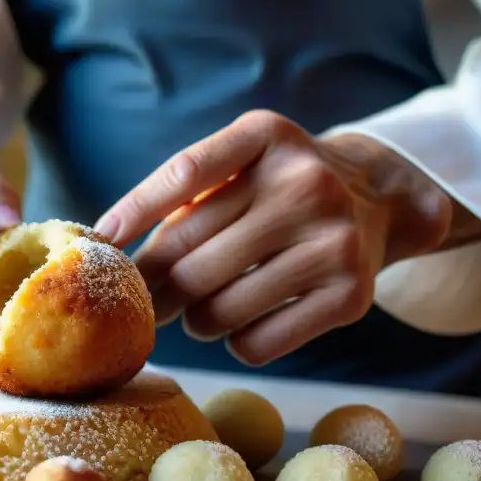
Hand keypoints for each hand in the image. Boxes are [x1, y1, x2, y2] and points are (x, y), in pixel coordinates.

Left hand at [94, 110, 458, 365]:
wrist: (380, 201)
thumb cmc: (278, 189)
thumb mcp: (242, 163)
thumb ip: (184, 194)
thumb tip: (110, 251)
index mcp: (267, 137)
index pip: (185, 172)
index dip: (134, 211)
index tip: (100, 244)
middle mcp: (305, 182)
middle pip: (190, 258)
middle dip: (153, 289)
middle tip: (142, 303)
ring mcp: (332, 240)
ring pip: (218, 308)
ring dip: (193, 321)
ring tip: (197, 312)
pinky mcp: (350, 296)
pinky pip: (256, 342)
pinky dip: (234, 343)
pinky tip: (240, 326)